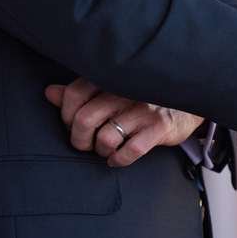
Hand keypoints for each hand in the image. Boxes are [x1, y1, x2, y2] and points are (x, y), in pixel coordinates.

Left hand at [45, 78, 204, 166]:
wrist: (187, 104)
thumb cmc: (143, 99)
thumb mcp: (111, 90)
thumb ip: (80, 92)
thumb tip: (50, 93)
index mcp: (111, 78)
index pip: (73, 94)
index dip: (65, 115)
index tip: (72, 124)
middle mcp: (126, 91)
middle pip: (85, 119)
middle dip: (79, 139)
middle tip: (85, 144)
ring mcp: (143, 110)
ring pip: (105, 137)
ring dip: (101, 150)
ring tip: (106, 149)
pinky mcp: (159, 127)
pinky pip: (131, 151)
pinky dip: (119, 159)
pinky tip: (118, 158)